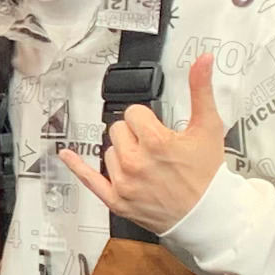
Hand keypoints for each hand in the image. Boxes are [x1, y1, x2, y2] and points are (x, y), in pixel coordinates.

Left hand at [60, 50, 226, 233]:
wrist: (208, 215)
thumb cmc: (208, 174)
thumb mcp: (208, 127)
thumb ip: (201, 90)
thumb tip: (203, 60)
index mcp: (155, 141)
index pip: (134, 113)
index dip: (148, 120)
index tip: (160, 131)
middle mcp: (135, 161)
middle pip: (119, 130)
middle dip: (136, 135)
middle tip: (156, 149)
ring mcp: (123, 182)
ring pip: (110, 151)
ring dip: (125, 154)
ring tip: (149, 165)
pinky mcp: (116, 200)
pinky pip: (89, 180)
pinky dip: (77, 167)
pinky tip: (66, 155)